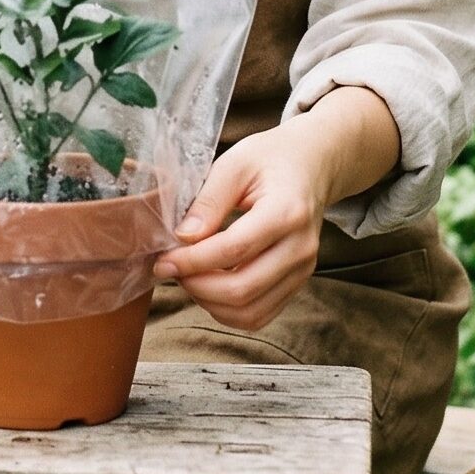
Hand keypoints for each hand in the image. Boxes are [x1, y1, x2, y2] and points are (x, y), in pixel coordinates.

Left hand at [153, 125, 330, 330]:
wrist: (311, 166)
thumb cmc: (269, 159)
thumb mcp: (234, 163)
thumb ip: (208, 200)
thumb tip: (182, 237)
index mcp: (287, 212)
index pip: (233, 250)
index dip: (192, 261)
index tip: (163, 259)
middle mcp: (300, 248)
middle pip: (242, 289)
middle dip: (196, 286)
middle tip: (170, 268)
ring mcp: (302, 270)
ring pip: (250, 312)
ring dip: (209, 303)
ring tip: (188, 276)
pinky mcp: (297, 283)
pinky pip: (259, 314)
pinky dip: (228, 310)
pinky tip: (209, 285)